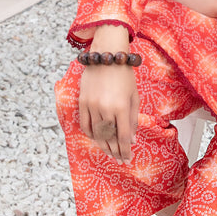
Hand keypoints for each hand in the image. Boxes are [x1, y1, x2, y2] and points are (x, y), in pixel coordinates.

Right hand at [78, 25, 138, 162]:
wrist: (107, 56)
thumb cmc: (124, 75)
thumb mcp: (134, 96)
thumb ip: (133, 119)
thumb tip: (132, 140)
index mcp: (121, 107)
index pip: (123, 137)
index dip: (126, 150)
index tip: (127, 158)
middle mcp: (106, 109)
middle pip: (110, 138)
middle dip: (115, 151)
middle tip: (119, 159)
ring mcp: (92, 106)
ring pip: (96, 133)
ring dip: (103, 145)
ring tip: (109, 152)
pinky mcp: (82, 102)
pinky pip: (84, 124)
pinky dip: (90, 134)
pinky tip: (96, 139)